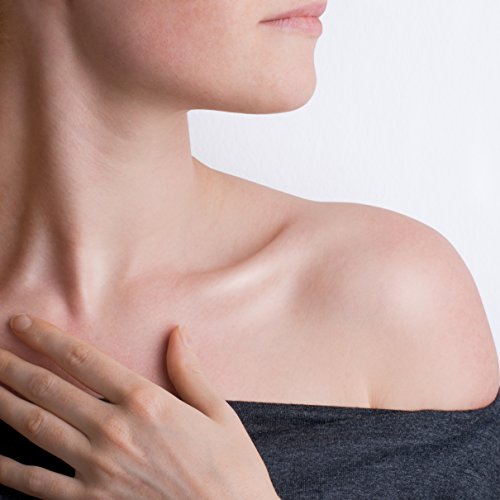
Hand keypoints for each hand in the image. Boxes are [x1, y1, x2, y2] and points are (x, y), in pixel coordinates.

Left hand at [0, 314, 278, 499]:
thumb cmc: (230, 469)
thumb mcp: (219, 413)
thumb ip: (189, 371)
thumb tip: (178, 333)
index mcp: (146, 401)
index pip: (85, 359)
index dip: (48, 338)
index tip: (22, 324)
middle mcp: (114, 430)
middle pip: (50, 390)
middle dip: (13, 367)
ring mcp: (98, 469)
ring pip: (36, 429)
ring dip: (4, 404)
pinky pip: (37, 484)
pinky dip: (8, 468)